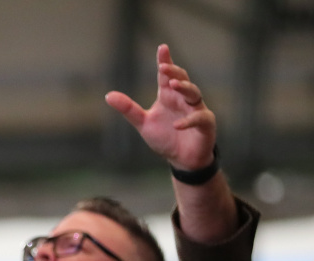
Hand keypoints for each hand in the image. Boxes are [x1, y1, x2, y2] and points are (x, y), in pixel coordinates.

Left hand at [105, 44, 215, 171]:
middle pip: (182, 79)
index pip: (166, 75)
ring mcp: (196, 109)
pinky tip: (176, 126)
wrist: (181, 159)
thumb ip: (128, 109)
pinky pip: (199, 118)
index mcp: (168, 96)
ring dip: (184, 88)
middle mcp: (183, 99)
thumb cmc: (165, 138)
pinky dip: (188, 121)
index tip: (162, 48)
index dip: (165, 61)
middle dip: (174, 71)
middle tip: (163, 67)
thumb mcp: (143, 123)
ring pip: (194, 93)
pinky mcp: (205, 124)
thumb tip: (108, 95)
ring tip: (172, 85)